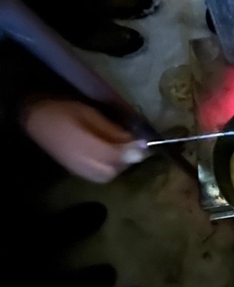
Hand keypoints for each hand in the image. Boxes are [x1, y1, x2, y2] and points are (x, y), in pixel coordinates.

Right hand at [22, 99, 140, 182]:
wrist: (34, 118)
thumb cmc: (63, 110)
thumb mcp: (90, 114)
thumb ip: (112, 131)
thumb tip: (135, 141)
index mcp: (80, 143)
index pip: (112, 156)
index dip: (132, 151)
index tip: (145, 143)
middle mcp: (78, 162)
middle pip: (111, 171)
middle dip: (127, 160)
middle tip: (134, 145)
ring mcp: (75, 170)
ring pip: (105, 176)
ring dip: (119, 166)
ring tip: (124, 150)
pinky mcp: (75, 172)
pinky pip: (98, 176)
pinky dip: (110, 169)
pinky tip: (112, 156)